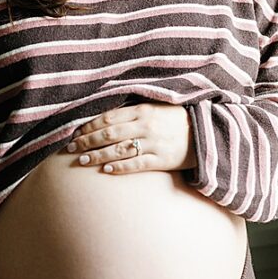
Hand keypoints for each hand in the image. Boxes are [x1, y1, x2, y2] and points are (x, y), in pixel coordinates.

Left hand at [64, 103, 193, 175]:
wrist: (207, 133)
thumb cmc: (177, 120)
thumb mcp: (156, 108)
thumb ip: (133, 110)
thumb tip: (105, 116)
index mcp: (143, 110)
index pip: (109, 117)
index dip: (89, 126)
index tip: (74, 133)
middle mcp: (146, 126)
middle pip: (109, 134)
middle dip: (86, 141)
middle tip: (70, 148)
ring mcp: (154, 143)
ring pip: (118, 150)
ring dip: (97, 155)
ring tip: (81, 161)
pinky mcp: (162, 160)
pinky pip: (136, 164)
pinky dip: (119, 167)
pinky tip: (105, 170)